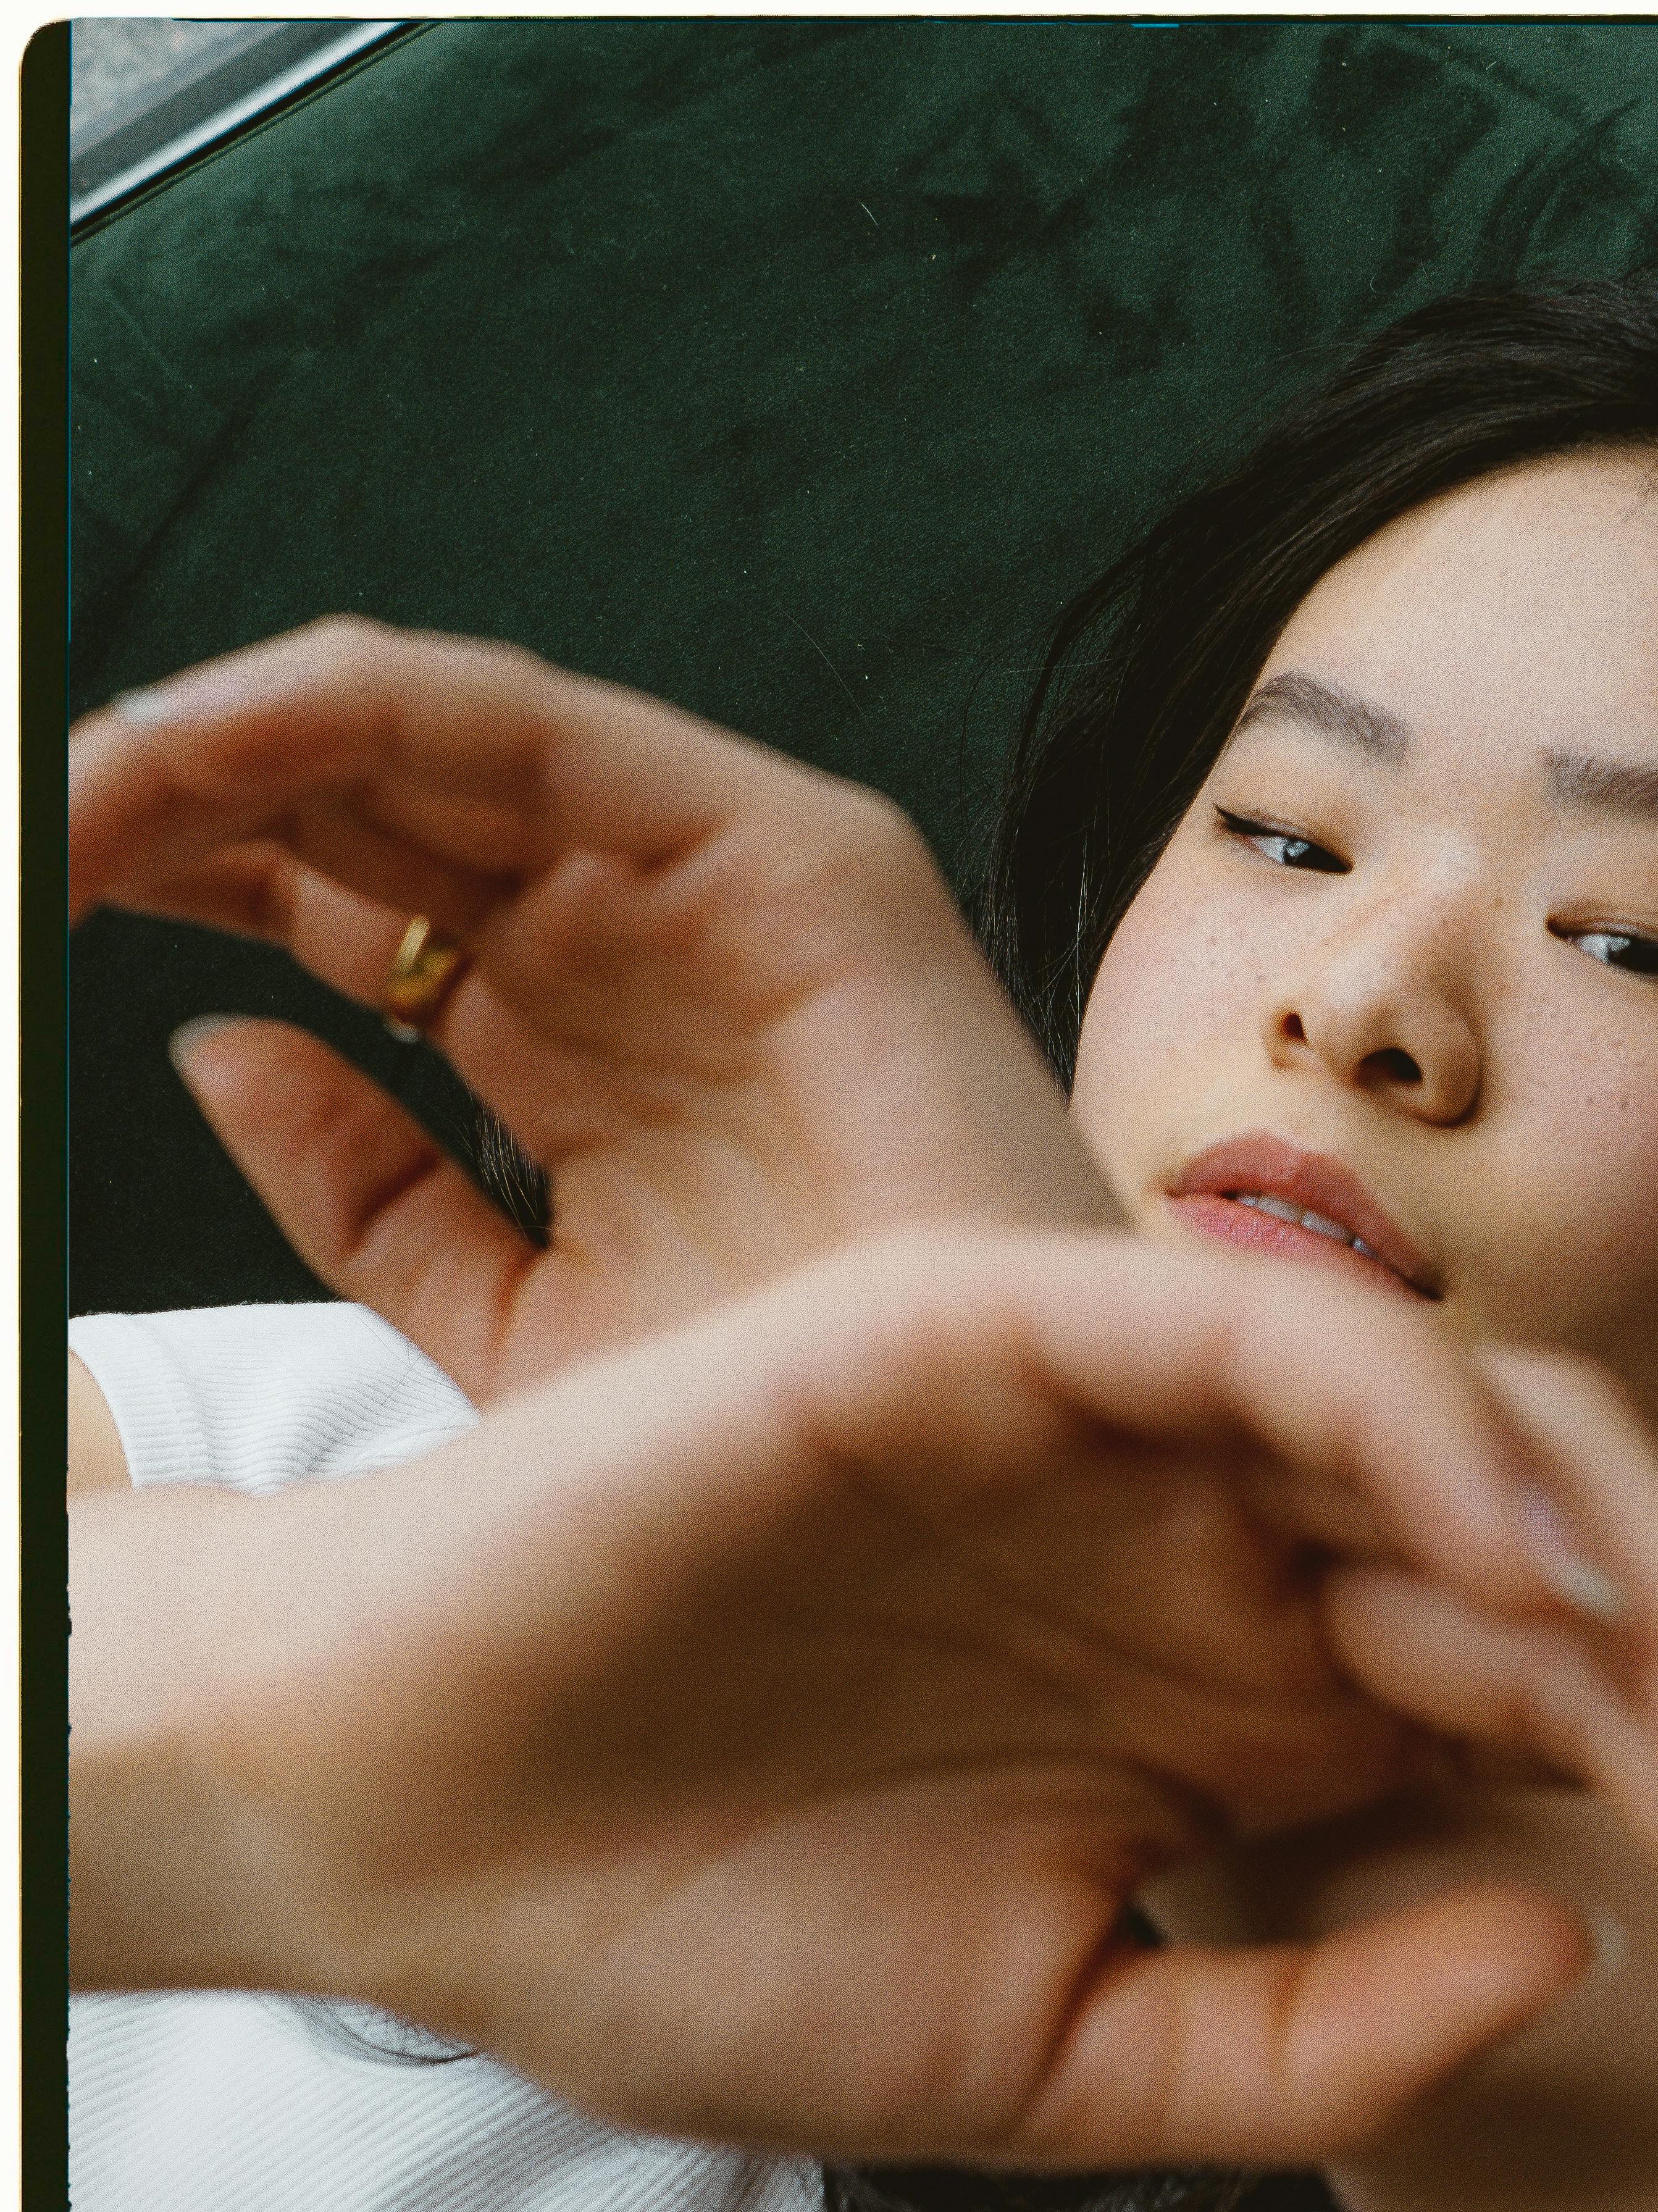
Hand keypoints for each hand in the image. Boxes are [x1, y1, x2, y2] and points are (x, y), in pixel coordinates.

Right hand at [64, 1228, 1639, 2156]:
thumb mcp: (1064, 2061)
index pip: (1606, 1754)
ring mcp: (1151, 1439)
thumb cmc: (699, 1937)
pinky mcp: (1011, 1324)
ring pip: (1503, 1450)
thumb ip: (1324, 2040)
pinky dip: (1413, 1431)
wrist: (416, 1843)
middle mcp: (1259, 1562)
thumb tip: (1568, 1952)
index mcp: (1280, 1720)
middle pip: (1622, 1605)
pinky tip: (1519, 1578)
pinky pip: (1275, 1342)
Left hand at [69, 620, 1117, 1397]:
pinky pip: (529, 727)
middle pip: (348, 813)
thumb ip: (376, 1200)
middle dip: (160, 804)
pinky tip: (205, 758)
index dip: (161, 878)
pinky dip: (349, 713)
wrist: (1006, 1498)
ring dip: (219, 747)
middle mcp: (625, 945)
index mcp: (563, 1049)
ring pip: (411, 744)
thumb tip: (215, 1052)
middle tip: (28, 850)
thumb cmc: (800, 1446)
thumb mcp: (519, 1336)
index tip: (23, 921)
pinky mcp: (793, 854)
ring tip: (75, 804)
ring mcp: (706, 888)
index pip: (326, 906)